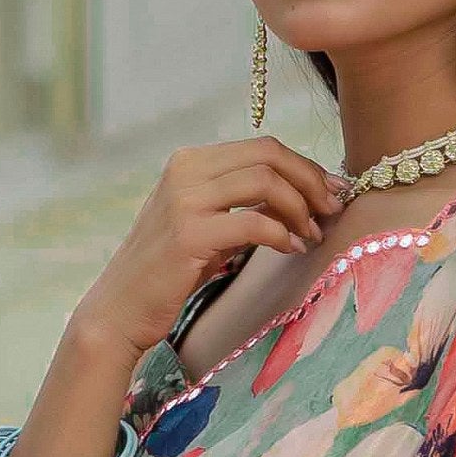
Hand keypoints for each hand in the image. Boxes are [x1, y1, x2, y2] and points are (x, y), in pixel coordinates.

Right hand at [69, 139, 349, 363]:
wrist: (121, 309)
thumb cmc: (169, 272)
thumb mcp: (207, 227)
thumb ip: (242, 206)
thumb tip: (302, 198)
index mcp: (191, 161)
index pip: (263, 148)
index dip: (305, 166)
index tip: (332, 191)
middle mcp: (185, 171)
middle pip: (268, 156)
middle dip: (311, 180)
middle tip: (335, 209)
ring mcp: (185, 200)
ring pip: (265, 182)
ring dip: (301, 207)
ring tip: (314, 233)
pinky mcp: (189, 234)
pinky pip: (254, 223)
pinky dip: (283, 235)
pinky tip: (294, 249)